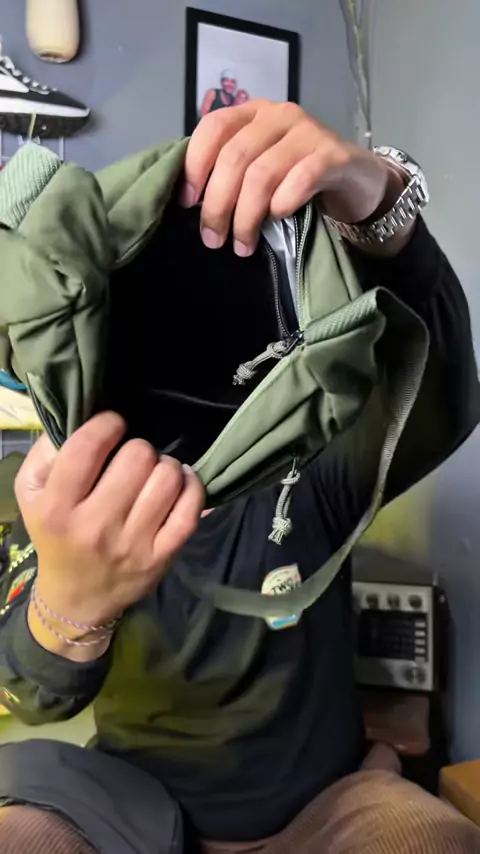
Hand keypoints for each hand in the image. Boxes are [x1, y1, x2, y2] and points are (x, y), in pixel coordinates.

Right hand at [15, 413, 204, 627]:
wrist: (77, 597)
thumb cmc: (56, 535)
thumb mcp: (32, 495)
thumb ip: (46, 453)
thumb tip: (81, 420)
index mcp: (57, 508)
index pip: (88, 447)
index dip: (107, 424)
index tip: (113, 425)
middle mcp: (95, 526)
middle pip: (137, 456)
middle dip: (139, 448)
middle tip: (134, 458)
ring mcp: (132, 544)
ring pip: (167, 477)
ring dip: (165, 465)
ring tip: (155, 471)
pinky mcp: (161, 557)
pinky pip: (190, 510)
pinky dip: (192, 487)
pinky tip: (182, 481)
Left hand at [182, 99, 406, 256]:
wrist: (357, 181)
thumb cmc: (299, 178)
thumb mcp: (260, 169)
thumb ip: (230, 173)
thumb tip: (192, 202)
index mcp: (253, 114)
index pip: (213, 127)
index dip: (195, 166)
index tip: (188, 202)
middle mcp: (278, 115)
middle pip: (234, 158)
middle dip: (218, 205)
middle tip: (213, 239)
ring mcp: (308, 132)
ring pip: (262, 174)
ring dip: (246, 217)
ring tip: (242, 245)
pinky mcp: (334, 155)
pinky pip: (300, 179)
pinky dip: (283, 203)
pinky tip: (277, 219)